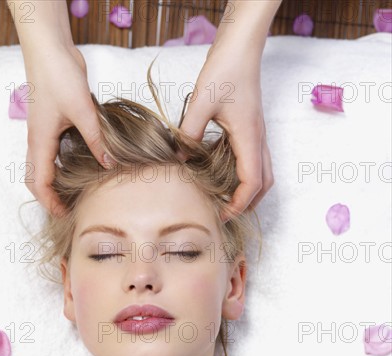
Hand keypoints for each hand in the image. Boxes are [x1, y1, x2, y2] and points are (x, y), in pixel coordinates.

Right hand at [23, 45, 109, 216]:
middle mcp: (36, 141)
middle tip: (68, 209)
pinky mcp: (49, 125)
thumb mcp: (82, 111)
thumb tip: (110, 165)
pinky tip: (74, 168)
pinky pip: (48, 155)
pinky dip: (56, 168)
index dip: (51, 203)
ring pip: (39, 168)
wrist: (48, 49)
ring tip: (70, 194)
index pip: (40, 184)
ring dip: (51, 184)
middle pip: (34, 180)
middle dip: (47, 198)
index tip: (66, 215)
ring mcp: (41, 133)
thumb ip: (96, 140)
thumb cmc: (59, 76)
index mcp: (40, 142)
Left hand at [178, 44, 273, 221]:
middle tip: (225, 212)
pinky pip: (255, 159)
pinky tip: (224, 175)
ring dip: (250, 191)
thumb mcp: (201, 102)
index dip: (239, 204)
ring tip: (226, 199)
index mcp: (249, 137)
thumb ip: (190, 132)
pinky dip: (245, 175)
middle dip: (249, 203)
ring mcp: (257, 134)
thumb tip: (180, 159)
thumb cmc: (225, 70)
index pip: (252, 182)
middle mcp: (258, 139)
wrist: (240, 49)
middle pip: (265, 183)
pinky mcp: (252, 128)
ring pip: (264, 172)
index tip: (221, 215)